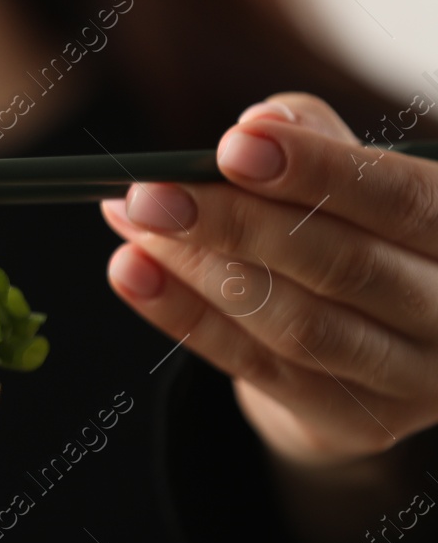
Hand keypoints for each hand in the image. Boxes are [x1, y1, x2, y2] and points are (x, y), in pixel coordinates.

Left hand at [101, 92, 437, 466]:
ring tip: (134, 222)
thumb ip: (316, 134)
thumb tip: (260, 121)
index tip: (232, 145)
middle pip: (345, 267)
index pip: (407, 200)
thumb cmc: (358, 225)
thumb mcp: (353, 173)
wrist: (374, 336)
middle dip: (236, 222)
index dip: (320, 172)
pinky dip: (184, 315)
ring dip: (199, 269)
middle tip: (151, 191)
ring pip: (298, 324)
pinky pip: (257, 367)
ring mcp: (414, 380)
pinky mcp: (356, 421)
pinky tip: (132, 272)